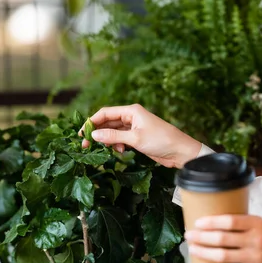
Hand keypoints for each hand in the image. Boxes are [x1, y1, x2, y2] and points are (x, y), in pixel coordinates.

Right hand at [80, 104, 201, 168]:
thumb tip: (93, 135)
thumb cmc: (161, 140)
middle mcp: (131, 117)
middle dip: (97, 133)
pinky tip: (120, 152)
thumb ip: (113, 137)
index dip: (91, 122)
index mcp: (131, 111)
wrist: (180, 151)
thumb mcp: (135, 139)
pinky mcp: (137, 137)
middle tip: (86, 146)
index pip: (105, 113)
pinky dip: (117, 145)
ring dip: (108, 140)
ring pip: (113, 132)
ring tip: (105, 150)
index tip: (81, 134)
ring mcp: (134, 127)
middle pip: (107, 122)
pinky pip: (121, 139)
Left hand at [185, 215, 261, 262]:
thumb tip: (219, 222)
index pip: (229, 220)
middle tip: (189, 235)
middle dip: (201, 237)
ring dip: (203, 252)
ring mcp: (254, 258)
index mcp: (257, 224)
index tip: (198, 222)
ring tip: (192, 249)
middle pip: (221, 238)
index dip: (210, 222)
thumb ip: (245, 223)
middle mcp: (254, 240)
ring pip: (222, 256)